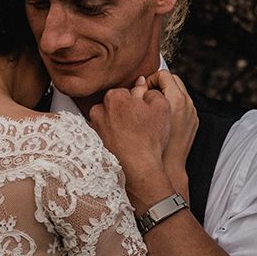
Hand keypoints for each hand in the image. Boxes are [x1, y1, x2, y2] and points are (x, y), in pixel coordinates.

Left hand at [89, 77, 173, 210]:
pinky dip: (115, 136)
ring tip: (134, 136)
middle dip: (128, 112)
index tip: (144, 112)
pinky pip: (107, 133)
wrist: (137, 167)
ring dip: (120, 124)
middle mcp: (99, 109)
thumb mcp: (162, 107)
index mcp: (114, 96)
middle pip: (117, 105)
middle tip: (141, 124)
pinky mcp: (94, 141)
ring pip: (111, 119)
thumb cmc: (149, 138)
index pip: (127, 92)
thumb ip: (152, 92)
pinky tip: (126, 143)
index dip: (139, 102)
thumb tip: (144, 87)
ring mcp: (95, 126)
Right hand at [146, 71, 197, 199]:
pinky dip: (174, 104)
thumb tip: (140, 81)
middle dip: (160, 84)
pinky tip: (163, 117)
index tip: (143, 91)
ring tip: (154, 106)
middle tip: (148, 96)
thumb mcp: (143, 114)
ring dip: (167, 93)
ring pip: (180, 91)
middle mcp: (187, 103)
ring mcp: (193, 112)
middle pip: (174, 79)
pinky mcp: (194, 121)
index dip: (150, 79)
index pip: (163, 74)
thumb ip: (141, 93)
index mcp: (176, 98)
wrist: (168, 165)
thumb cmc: (151, 142)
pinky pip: (184, 104)